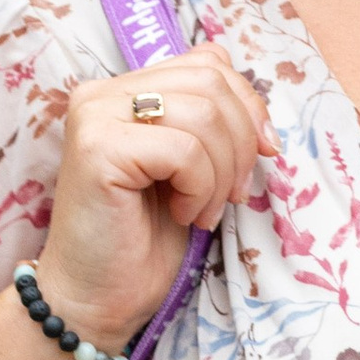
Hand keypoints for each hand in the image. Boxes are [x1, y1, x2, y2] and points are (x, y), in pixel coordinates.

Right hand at [35, 48, 274, 351]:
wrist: (99, 297)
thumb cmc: (146, 239)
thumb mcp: (192, 167)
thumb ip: (212, 124)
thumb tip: (264, 121)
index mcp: (125, 89)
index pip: (209, 62)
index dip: (247, 106)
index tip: (261, 156)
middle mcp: (102, 92)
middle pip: (212, 83)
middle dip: (242, 143)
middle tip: (233, 194)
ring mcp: (94, 116)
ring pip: (204, 114)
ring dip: (222, 173)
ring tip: (203, 210)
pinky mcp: (97, 148)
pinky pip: (184, 150)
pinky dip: (200, 188)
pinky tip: (182, 214)